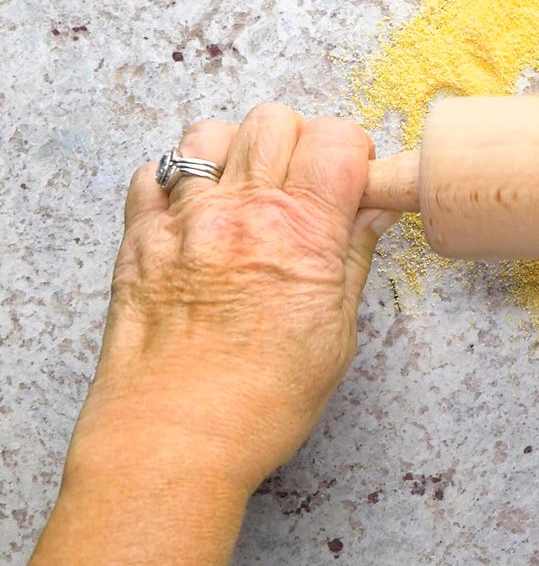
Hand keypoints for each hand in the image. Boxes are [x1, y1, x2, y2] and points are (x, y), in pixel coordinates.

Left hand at [69, 104, 398, 491]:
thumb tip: (374, 213)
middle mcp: (240, 213)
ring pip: (207, 133)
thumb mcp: (336, 333)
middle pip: (274, 121)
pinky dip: (175, 179)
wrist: (172, 444)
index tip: (357, 181)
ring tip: (248, 189)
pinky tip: (196, 212)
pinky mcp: (138, 243)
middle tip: (307, 182)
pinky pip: (150, 176)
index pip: (336, 139)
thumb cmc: (258, 403)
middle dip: (300, 140)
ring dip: (236, 150)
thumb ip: (352, 257)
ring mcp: (183, 223)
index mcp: (300, 231)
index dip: (355, 152)